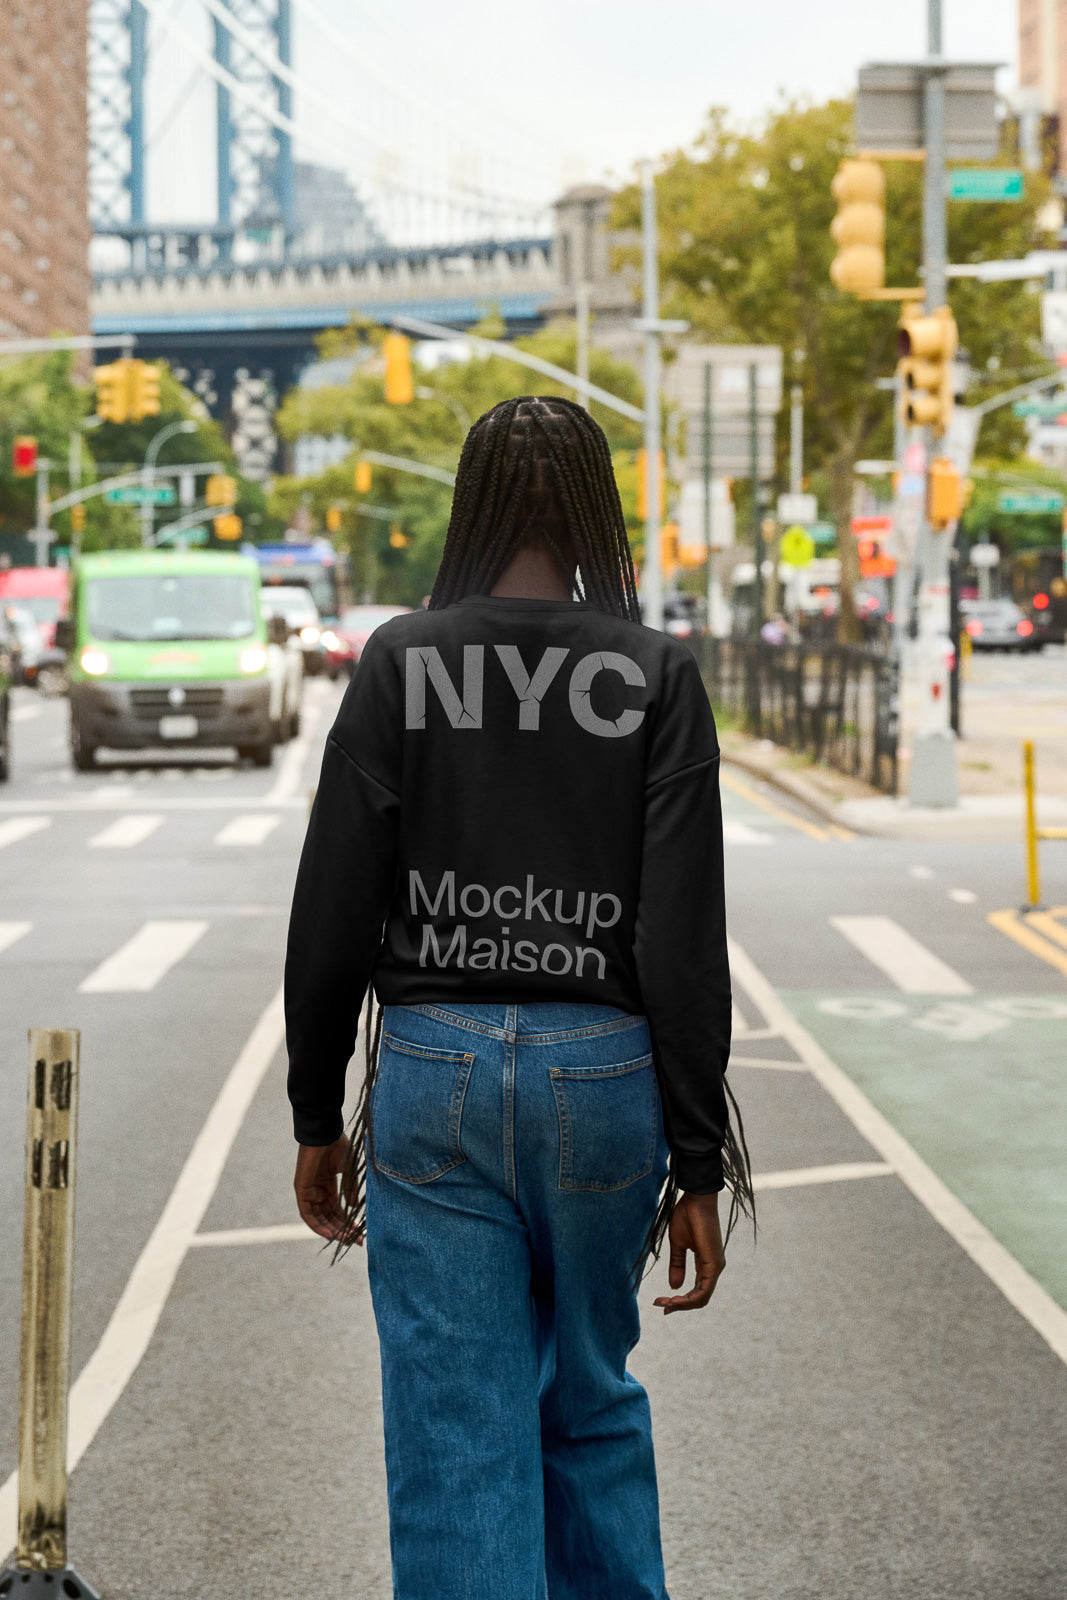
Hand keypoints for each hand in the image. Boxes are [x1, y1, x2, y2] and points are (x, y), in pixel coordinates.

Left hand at [294, 1136, 361, 1244]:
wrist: (326, 1132)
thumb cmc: (337, 1146)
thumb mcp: (348, 1171)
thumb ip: (351, 1189)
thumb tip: (354, 1207)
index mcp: (328, 1186)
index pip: (337, 1210)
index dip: (348, 1222)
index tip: (361, 1233)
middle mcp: (318, 1191)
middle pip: (329, 1218)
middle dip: (342, 1230)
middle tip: (357, 1241)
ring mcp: (309, 1192)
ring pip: (319, 1219)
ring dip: (332, 1231)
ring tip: (347, 1240)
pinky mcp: (301, 1191)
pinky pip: (307, 1214)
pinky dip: (317, 1225)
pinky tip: (329, 1234)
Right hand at [653, 1191, 724, 1314]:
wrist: (696, 1199)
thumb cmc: (687, 1216)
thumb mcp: (678, 1244)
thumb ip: (678, 1265)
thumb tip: (674, 1286)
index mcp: (706, 1264)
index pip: (696, 1291)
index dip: (680, 1300)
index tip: (660, 1300)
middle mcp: (713, 1268)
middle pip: (699, 1298)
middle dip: (679, 1305)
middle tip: (660, 1305)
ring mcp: (715, 1267)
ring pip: (702, 1298)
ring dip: (683, 1304)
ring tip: (665, 1303)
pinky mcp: (714, 1263)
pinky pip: (704, 1290)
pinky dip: (689, 1299)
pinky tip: (675, 1299)